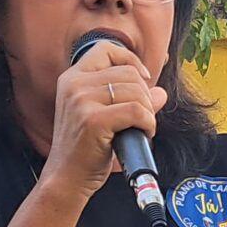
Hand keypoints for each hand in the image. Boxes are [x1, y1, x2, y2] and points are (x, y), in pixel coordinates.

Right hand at [45, 40, 165, 198]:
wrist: (66, 178)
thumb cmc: (85, 150)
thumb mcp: (103, 117)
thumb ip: (130, 99)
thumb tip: (160, 92)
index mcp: (72, 78)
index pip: (105, 48)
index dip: (130, 59)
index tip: (143, 79)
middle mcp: (74, 84)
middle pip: (128, 73)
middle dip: (144, 96)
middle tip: (141, 118)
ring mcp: (81, 100)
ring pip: (136, 92)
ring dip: (148, 113)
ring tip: (141, 129)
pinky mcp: (93, 120)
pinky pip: (136, 111)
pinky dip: (148, 124)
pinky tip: (143, 134)